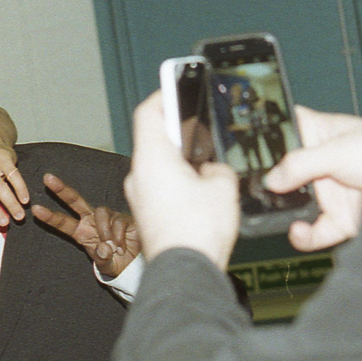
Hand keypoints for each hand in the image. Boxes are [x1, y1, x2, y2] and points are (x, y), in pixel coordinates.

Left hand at [31, 173, 140, 277]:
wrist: (135, 265)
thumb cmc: (115, 262)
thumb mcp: (106, 265)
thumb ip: (102, 258)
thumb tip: (103, 248)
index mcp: (81, 232)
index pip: (63, 222)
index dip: (50, 217)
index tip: (35, 209)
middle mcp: (92, 221)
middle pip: (75, 201)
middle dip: (62, 190)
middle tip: (47, 178)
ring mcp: (108, 217)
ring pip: (100, 212)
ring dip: (104, 231)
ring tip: (113, 248)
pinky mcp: (123, 218)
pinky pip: (117, 221)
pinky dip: (118, 236)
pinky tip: (122, 248)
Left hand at [123, 92, 240, 267]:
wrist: (185, 272)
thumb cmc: (198, 231)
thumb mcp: (223, 187)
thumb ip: (218, 168)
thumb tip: (211, 171)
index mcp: (152, 159)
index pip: (148, 114)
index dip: (163, 96)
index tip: (176, 88)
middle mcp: (138, 175)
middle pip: (154, 140)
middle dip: (178, 134)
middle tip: (200, 129)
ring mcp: (138, 197)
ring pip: (157, 166)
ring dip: (179, 161)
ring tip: (207, 166)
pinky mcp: (145, 215)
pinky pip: (159, 188)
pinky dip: (176, 183)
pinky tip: (200, 194)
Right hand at [263, 106, 361, 251]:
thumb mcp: (339, 150)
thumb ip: (300, 163)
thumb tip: (271, 179)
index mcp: (319, 134)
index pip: (285, 128)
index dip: (265, 135)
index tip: (243, 145)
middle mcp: (320, 163)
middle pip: (283, 172)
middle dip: (268, 182)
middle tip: (253, 187)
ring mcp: (329, 192)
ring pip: (294, 204)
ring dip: (283, 210)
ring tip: (275, 210)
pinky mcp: (339, 220)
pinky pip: (312, 232)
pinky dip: (303, 236)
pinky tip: (299, 231)